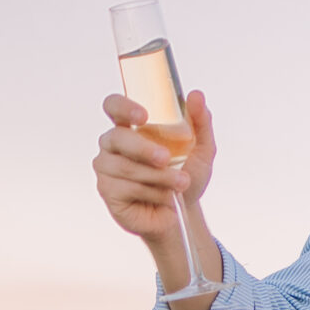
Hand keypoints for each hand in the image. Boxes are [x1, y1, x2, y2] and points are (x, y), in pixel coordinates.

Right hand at [93, 91, 215, 242]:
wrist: (183, 214)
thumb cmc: (186, 175)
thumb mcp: (202, 149)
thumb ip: (201, 121)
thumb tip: (196, 95)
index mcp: (131, 126)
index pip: (114, 106)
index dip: (123, 107)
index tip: (143, 115)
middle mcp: (113, 144)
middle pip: (117, 137)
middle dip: (144, 149)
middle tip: (166, 159)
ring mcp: (107, 168)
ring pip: (127, 166)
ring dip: (159, 177)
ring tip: (180, 184)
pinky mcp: (107, 191)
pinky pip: (126, 187)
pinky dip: (152, 193)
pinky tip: (163, 197)